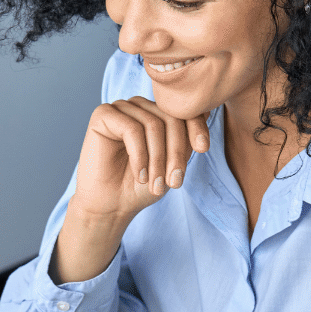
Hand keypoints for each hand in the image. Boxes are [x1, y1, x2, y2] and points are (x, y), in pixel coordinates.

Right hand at [51, 98, 208, 283]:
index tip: (203, 149)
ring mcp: (121, 108)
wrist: (111, 205)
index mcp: (157, 113)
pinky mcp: (103, 114)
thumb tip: (207, 111)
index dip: (196, 128)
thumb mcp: (173, 163)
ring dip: (158, 159)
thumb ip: (187, 140)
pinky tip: (140, 175)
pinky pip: (131, 129)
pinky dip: (139, 155)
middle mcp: (140, 106)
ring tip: (155, 184)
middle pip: (170, 117)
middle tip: (174, 182)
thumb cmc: (142, 186)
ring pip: (152, 124)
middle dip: (176, 152)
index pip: (184, 110)